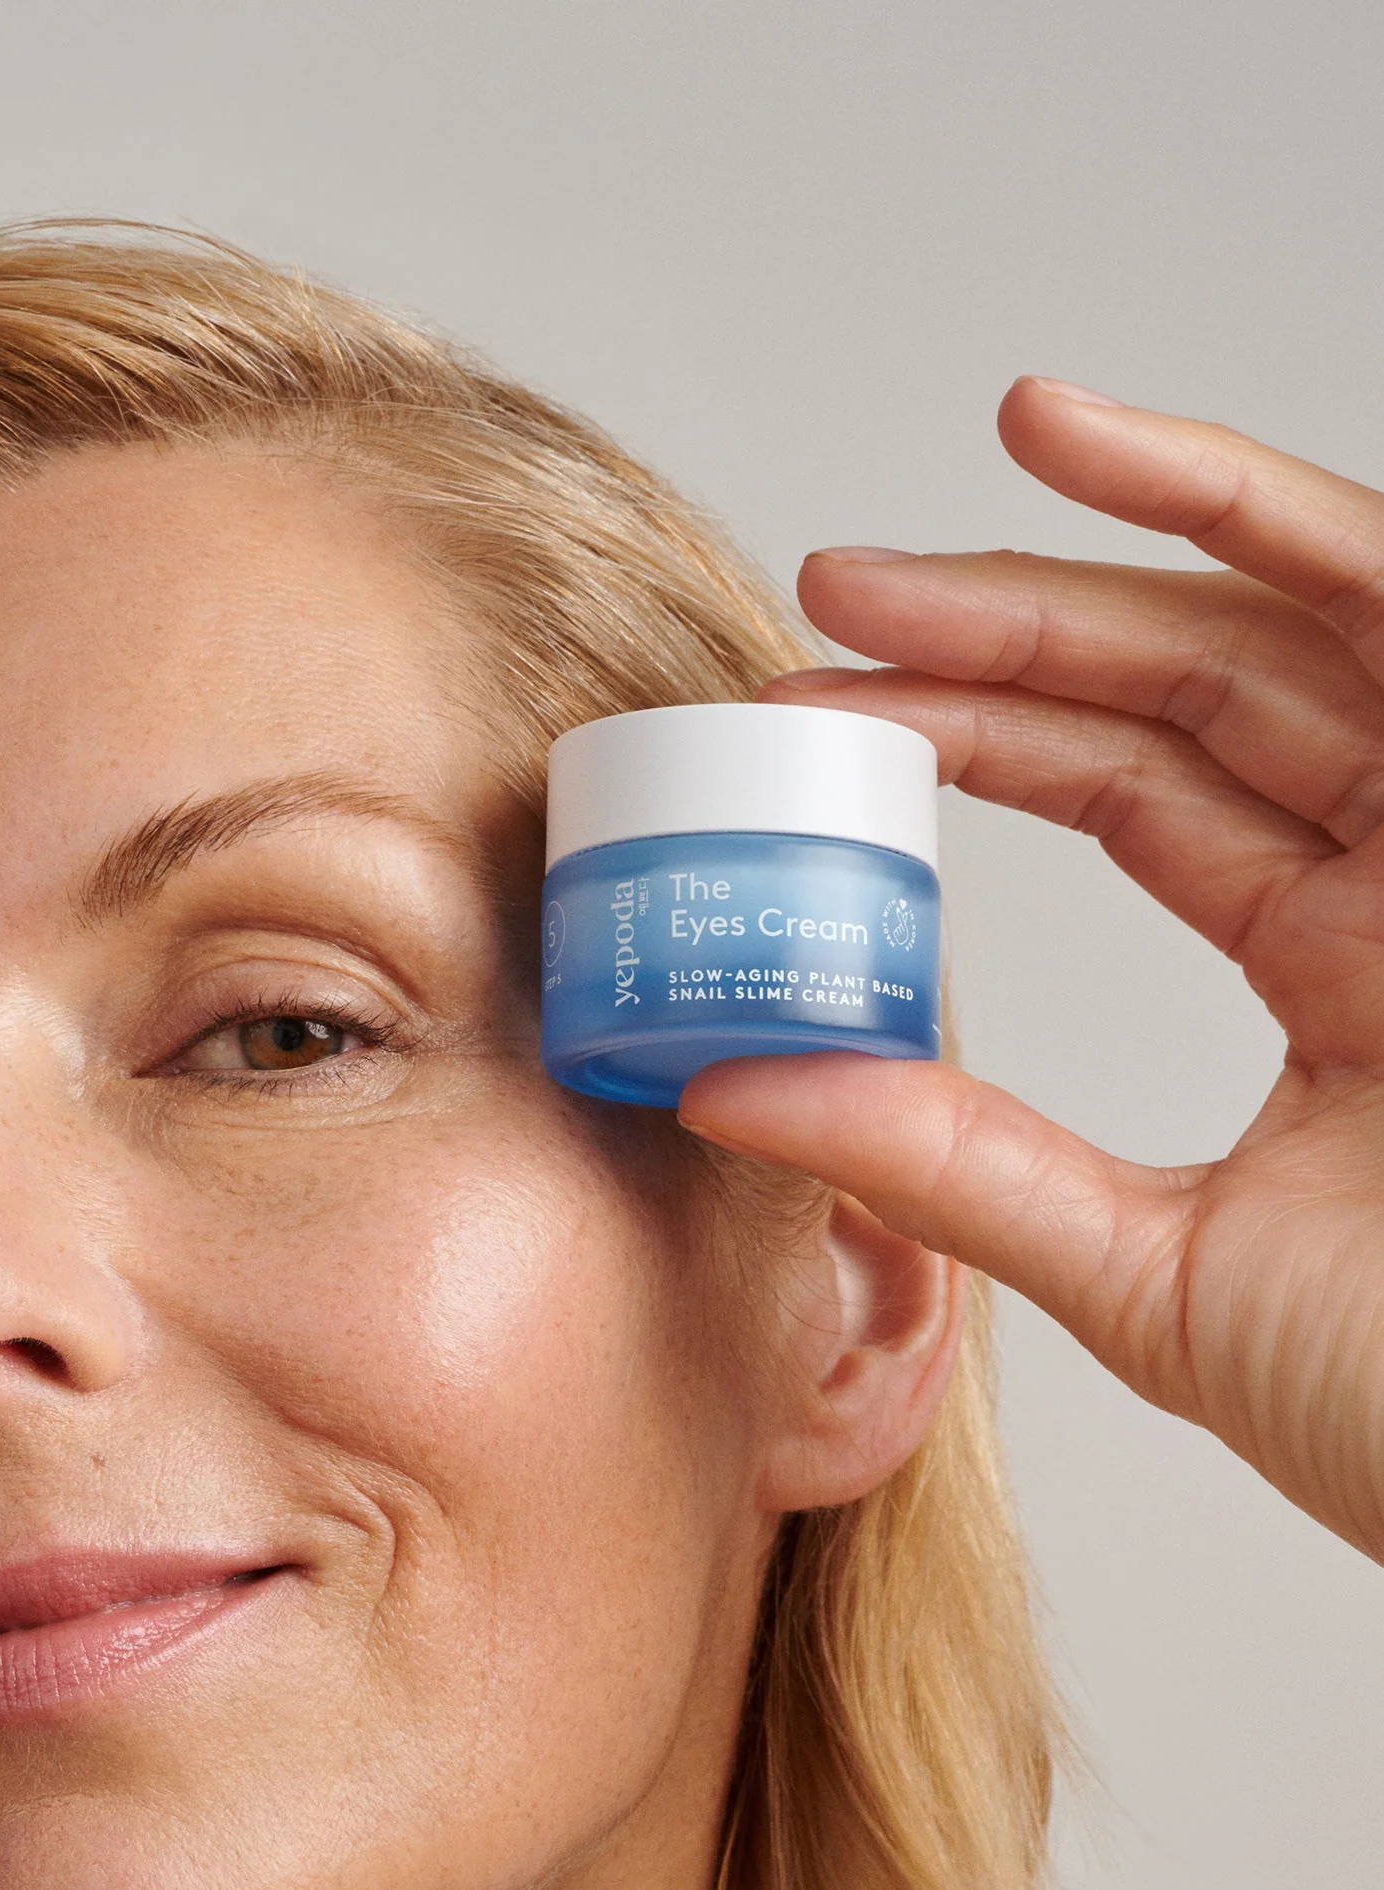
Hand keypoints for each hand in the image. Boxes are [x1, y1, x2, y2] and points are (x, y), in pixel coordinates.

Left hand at [678, 378, 1383, 1561]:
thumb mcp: (1147, 1274)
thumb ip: (955, 1168)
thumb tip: (729, 1090)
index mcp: (1336, 970)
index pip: (1137, 793)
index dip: (975, 735)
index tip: (810, 711)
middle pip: (1195, 687)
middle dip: (1005, 628)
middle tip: (825, 597)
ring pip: (1290, 616)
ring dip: (1112, 541)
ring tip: (947, 494)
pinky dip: (1271, 518)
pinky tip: (1115, 452)